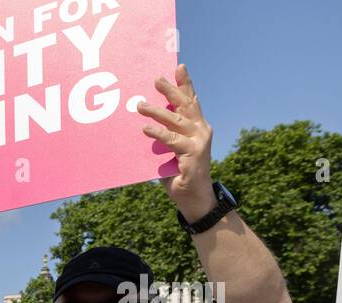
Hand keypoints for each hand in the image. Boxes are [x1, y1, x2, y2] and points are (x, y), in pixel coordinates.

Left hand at [138, 64, 215, 219]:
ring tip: (140, 106)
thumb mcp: (171, 150)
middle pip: (185, 105)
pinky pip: (172, 141)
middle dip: (171, 90)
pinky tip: (146, 129)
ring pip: (176, 121)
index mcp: (197, 127)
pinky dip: (158, 134)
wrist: (194, 198)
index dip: (185, 84)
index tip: (178, 66)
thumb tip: (145, 124)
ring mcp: (199, 142)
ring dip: (157, 112)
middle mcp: (201, 130)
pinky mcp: (193, 155)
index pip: (191, 101)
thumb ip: (165, 136)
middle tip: (156, 78)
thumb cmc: (179, 174)